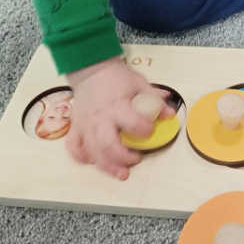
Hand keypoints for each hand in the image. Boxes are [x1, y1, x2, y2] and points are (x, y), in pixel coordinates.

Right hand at [64, 56, 174, 179]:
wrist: (91, 70)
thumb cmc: (115, 77)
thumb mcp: (139, 83)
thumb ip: (154, 99)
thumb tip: (169, 114)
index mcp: (117, 105)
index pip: (132, 122)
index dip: (144, 130)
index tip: (151, 131)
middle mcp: (99, 118)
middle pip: (108, 145)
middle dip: (123, 158)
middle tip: (137, 159)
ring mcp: (85, 124)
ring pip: (92, 152)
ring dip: (107, 166)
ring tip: (121, 173)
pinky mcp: (76, 127)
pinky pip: (74, 148)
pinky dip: (83, 158)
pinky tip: (95, 162)